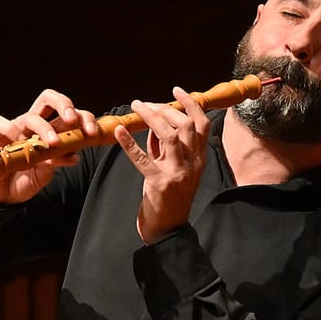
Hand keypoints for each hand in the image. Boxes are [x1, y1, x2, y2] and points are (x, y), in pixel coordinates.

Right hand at [0, 89, 98, 206]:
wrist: (2, 196)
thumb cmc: (25, 181)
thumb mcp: (46, 174)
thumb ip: (58, 162)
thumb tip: (74, 155)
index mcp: (51, 131)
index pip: (69, 115)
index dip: (83, 119)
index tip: (91, 134)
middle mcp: (34, 125)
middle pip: (49, 99)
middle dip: (64, 104)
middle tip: (72, 120)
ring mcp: (15, 128)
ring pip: (30, 116)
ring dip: (44, 128)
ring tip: (51, 144)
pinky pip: (0, 123)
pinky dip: (10, 130)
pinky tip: (17, 144)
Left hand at [116, 87, 209, 242]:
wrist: (168, 229)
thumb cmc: (168, 197)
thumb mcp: (173, 168)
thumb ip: (166, 147)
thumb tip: (154, 123)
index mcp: (199, 158)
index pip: (201, 123)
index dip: (191, 104)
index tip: (177, 91)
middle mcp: (193, 162)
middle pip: (185, 125)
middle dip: (165, 109)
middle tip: (146, 103)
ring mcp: (178, 172)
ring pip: (170, 135)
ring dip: (151, 117)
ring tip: (136, 107)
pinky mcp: (159, 183)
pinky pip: (143, 159)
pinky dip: (130, 143)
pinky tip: (119, 132)